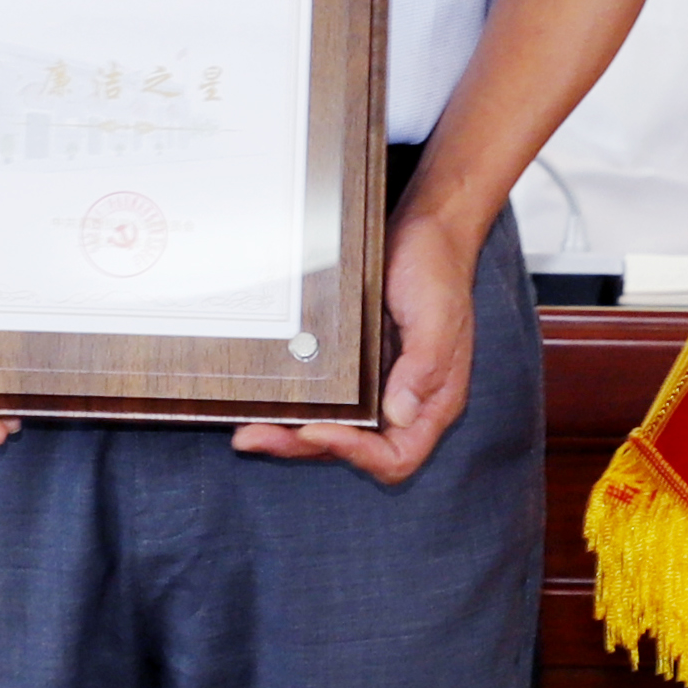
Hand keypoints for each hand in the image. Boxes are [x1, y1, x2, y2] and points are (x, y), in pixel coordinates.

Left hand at [233, 201, 476, 486]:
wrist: (425, 231)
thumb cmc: (439, 272)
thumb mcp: (437, 316)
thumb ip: (424, 367)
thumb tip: (401, 414)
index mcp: (432, 401)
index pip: (397, 456)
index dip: (357, 454)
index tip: (318, 431)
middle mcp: (402, 402)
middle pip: (355, 449)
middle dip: (305, 447)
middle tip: (257, 438)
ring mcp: (376, 386)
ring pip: (333, 429)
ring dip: (291, 435)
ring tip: (248, 432)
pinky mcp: (354, 367)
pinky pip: (325, 399)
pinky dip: (296, 407)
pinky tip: (266, 402)